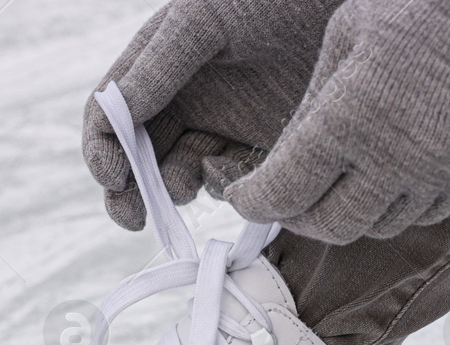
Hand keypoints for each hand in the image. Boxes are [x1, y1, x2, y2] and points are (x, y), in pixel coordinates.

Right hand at [83, 0, 344, 230]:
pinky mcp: (269, 150)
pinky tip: (241, 178)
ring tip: (187, 185)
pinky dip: (229, 189)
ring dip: (176, 189)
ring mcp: (228, 127)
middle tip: (132, 217)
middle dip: (131, 190)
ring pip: (186, 175)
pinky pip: (237, 183)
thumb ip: (158, 66)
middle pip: (142, 157)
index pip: (113, 117)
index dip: (103, 150)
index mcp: (160, 68)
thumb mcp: (204, 19)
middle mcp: (189, 100)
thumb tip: (115, 115)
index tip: (112, 178)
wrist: (346, 2)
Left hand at [227, 0, 449, 243]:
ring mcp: (438, 177)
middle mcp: (393, 159)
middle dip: (297, 219)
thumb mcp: (346, 38)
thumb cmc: (422, 8)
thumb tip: (284, 159)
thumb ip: (310, 104)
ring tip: (337, 184)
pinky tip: (388, 175)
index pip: (283, 190)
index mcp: (348, 119)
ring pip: (376, 227)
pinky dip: (394, 206)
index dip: (253, 201)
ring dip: (348, 213)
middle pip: (328, 226)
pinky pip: (420, 216)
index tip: (242, 197)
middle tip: (285, 202)